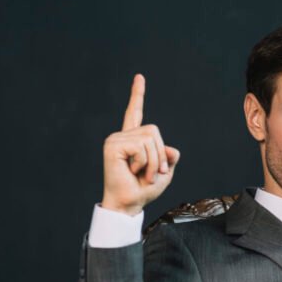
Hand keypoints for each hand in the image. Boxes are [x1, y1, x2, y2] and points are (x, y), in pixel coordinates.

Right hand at [101, 74, 180, 215]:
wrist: (130, 204)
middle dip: (160, 155)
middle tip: (151, 173)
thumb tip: (169, 148)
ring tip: (143, 175)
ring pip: (150, 139)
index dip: (137, 95)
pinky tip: (133, 171)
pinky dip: (145, 163)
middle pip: (154, 131)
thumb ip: (169, 155)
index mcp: (133, 139)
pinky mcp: (112, 145)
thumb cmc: (144, 189)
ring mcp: (116, 139)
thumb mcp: (165, 170)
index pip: (135, 112)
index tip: (139, 77)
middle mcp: (123, 136)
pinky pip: (141, 146)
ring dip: (153, 162)